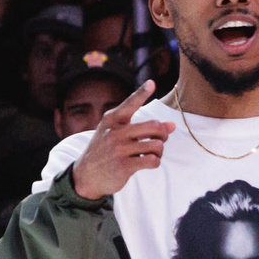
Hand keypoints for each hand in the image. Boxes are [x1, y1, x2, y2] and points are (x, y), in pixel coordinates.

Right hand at [70, 81, 172, 199]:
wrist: (86, 175)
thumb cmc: (105, 150)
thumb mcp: (117, 134)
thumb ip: (142, 128)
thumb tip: (172, 125)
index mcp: (111, 120)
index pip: (129, 104)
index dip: (141, 93)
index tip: (151, 83)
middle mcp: (114, 132)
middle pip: (153, 126)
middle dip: (163, 134)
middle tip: (160, 139)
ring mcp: (118, 149)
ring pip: (156, 145)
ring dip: (159, 151)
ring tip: (153, 153)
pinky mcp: (124, 166)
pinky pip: (153, 161)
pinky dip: (155, 162)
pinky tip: (148, 162)